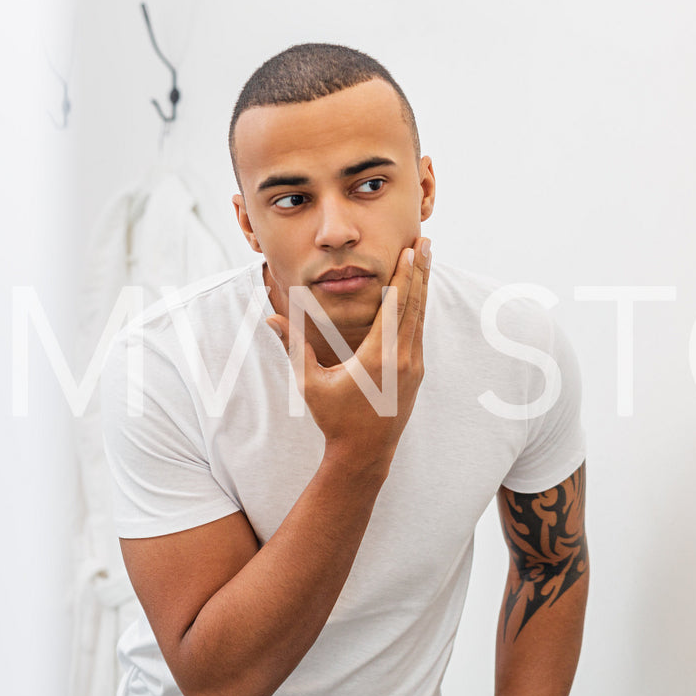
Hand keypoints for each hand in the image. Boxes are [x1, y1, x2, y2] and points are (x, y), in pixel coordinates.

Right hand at [267, 238, 429, 466]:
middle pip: (414, 304)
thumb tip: (270, 317)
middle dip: (419, 270)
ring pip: (420, 316)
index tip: (408, 249)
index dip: (403, 275)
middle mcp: (402, 358)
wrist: (364, 454)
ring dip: (423, 286)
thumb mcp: (309, 383)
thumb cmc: (334, 419)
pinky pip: (418, 331)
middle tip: (425, 240)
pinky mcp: (416, 372)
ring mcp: (414, 365)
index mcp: (379, 357)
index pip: (395, 305)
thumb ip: (293, 347)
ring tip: (425, 258)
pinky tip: (418, 293)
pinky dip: (419, 308)